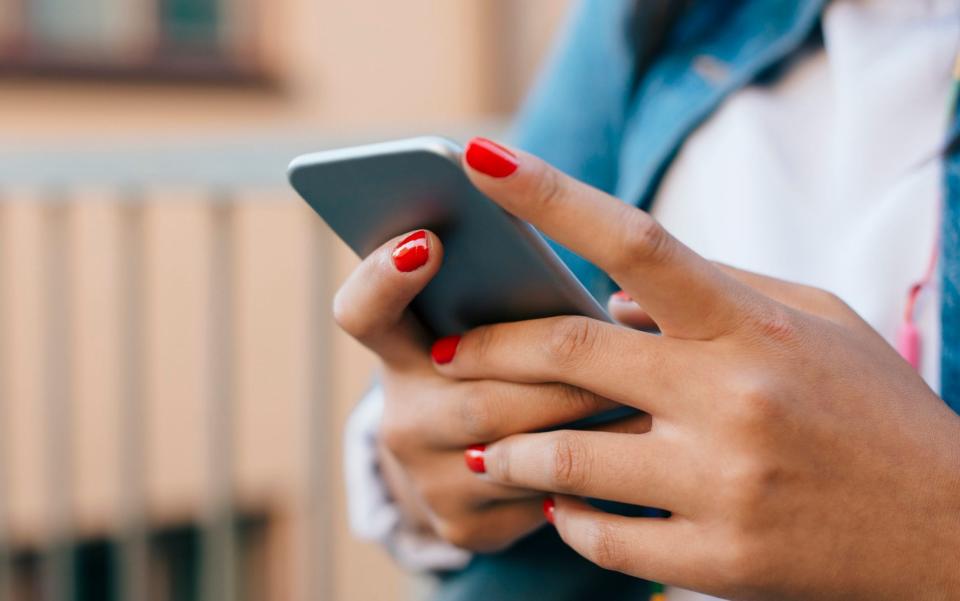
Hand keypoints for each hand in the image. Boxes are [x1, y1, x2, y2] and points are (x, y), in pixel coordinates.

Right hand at [334, 229, 619, 551]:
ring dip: (584, 421)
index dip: (383, 278)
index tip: (431, 241)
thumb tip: (568, 266)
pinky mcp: (465, 523)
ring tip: (645, 394)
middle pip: (476, 395)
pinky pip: (538, 496)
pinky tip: (637, 454)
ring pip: (515, 451)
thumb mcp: (485, 330)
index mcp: (399, 352)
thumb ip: (505, 296)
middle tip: (613, 348)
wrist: (465, 466)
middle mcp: (403, 419)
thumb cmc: (497, 368)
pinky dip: (593, 470)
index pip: (363, 313)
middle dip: (553, 377)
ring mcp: (429, 478)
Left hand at [436, 138, 959, 598]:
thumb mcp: (816, 320)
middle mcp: (731, 397)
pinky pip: (602, 538)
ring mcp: (723, 484)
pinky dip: (564, 519)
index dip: (548, 195)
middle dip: (486, 348)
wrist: (949, 527)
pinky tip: (557, 507)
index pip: (633, 239)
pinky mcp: (720, 562)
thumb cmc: (874, 408)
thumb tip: (616, 289)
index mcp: (750, 325)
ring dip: (506, 450)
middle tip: (445, 353)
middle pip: (568, 350)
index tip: (481, 162)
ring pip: (564, 458)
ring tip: (482, 447)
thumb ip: (719, 290)